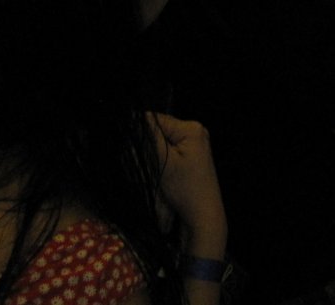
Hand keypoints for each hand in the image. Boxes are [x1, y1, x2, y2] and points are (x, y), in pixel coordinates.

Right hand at [149, 113, 226, 257]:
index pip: (156, 119)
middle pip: (159, 131)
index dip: (140, 132)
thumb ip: (150, 137)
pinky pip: (168, 153)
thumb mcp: (164, 161)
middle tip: (148, 166)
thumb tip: (135, 117)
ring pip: (161, 143)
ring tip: (156, 174)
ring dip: (153, 157)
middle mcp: (195, 132)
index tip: (131, 149)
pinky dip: (161, 163)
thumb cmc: (185, 189)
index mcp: (191, 128)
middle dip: (148, 147)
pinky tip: (161, 176)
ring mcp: (194, 145)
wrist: (203, 216)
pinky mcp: (190, 157)